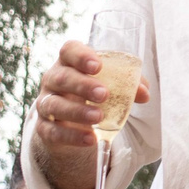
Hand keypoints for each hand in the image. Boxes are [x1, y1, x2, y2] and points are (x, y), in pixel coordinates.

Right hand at [32, 42, 149, 154]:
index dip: (81, 56)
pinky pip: (52, 131)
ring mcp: (45, 104)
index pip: (69, 50)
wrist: (72, 125)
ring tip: (98, 118)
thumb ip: (128, 85)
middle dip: (82, 85)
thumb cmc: (93, 95)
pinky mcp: (44, 127)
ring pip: (54, 105)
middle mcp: (53, 80)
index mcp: (69, 62)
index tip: (98, 66)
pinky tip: (90, 138)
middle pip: (61, 78)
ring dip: (77, 111)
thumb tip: (144, 93)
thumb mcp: (110, 86)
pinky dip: (71, 136)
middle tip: (104, 94)